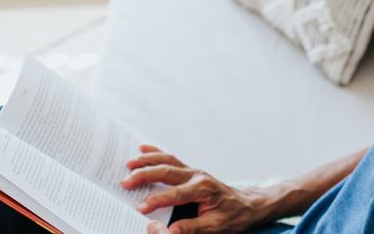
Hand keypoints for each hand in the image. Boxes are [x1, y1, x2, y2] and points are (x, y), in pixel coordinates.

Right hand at [122, 145, 278, 233]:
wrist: (248, 205)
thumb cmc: (233, 217)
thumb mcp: (216, 227)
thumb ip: (192, 228)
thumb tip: (170, 231)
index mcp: (203, 189)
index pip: (175, 195)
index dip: (156, 201)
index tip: (140, 208)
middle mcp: (197, 176)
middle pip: (167, 172)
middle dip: (145, 175)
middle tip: (125, 182)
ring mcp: (194, 171)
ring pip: (167, 161)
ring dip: (147, 160)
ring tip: (128, 163)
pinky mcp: (191, 171)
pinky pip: (171, 159)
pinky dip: (156, 152)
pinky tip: (143, 148)